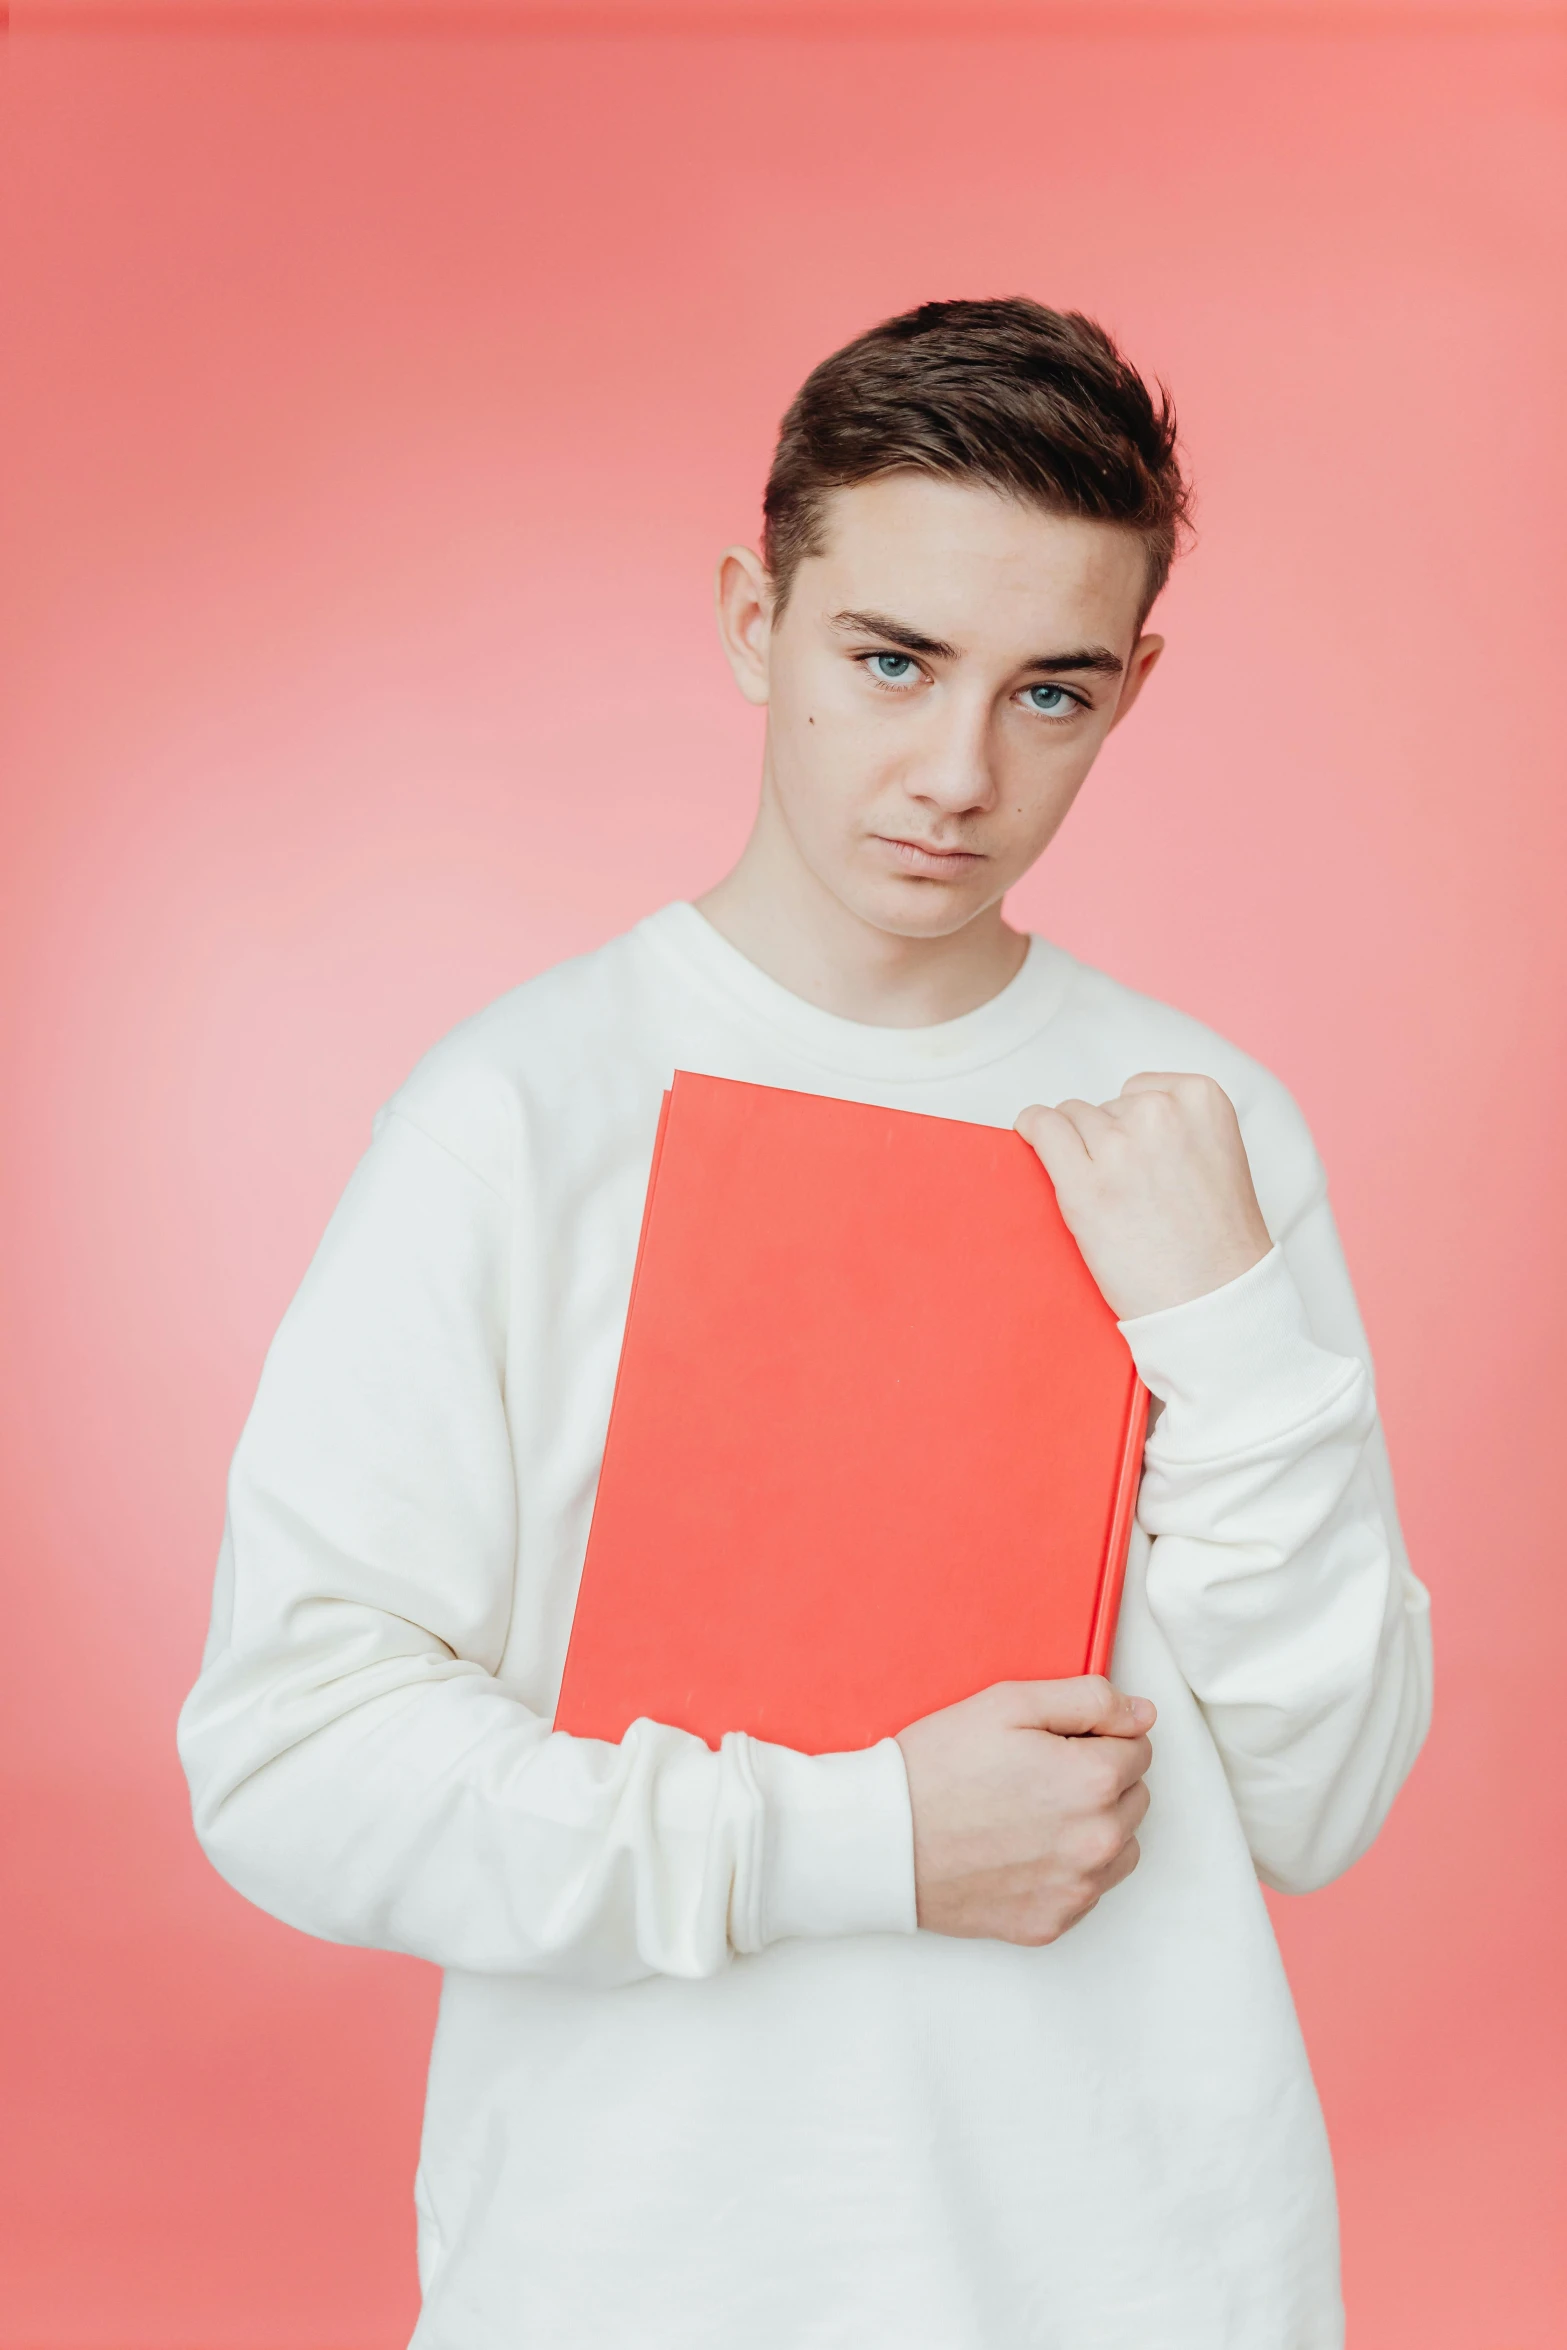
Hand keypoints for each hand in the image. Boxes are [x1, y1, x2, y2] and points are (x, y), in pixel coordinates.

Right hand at [895, 1677, 1154, 1945]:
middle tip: (1036, 1772)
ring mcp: (1076, 1889)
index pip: (1138, 1746)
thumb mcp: (1009, 1702)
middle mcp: (1097, 1841)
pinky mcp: (1051, 1922)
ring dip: (1093, 1826)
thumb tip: (1142, 1715)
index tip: (1053, 1741)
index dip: (1096, 1735)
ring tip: (1032, 1812)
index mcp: (1094, 1780)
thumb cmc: (937, 1767)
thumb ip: (1089, 1700)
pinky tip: (1021, 1848)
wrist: (883, 1839)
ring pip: (1120, 1846)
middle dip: (1099, 1778)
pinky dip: (1067, 1869)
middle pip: (1134, 1796)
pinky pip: (1087, 1889)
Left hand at [1016, 1072, 1271, 1321]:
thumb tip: (1113, 1114)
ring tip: (1110, 1198)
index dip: (1133, 1126)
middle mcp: (1160, 1114)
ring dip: (1078, 1152)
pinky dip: (1032, 1129)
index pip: (1138, 1090)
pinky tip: (1029, 1136)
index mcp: (1202, 1099)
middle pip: (1104, 1107)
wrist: (1215, 1300)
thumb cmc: (1218, 1241)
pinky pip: (1042, 1130)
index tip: (1143, 1161)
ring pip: (1073, 1120)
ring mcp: (1119, 1149)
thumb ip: (1179, 1124)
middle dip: (1109, 1143)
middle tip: (1131, 1192)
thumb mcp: (1220, 1154)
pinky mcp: (1084, 1187)